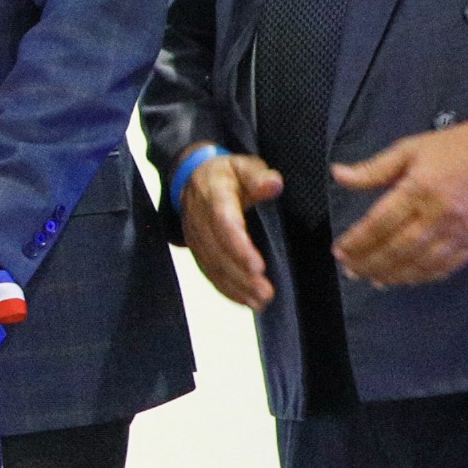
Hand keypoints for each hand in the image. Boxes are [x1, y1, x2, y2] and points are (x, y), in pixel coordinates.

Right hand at [178, 152, 281, 309]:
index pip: (223, 224)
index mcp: (212, 195)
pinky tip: (245, 301)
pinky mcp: (197, 248)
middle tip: (266, 292)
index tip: (258, 266)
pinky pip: (208, 271)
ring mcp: (195, 236)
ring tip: (260, 302)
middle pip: (217, 251)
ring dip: (235, 286)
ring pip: (212, 265)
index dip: (239, 247)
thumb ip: (258, 176)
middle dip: (240, 275)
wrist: (194, 177)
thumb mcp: (244, 166)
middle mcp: (199, 219)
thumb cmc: (228, 174)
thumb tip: (274, 184)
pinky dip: (226, 289)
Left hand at [334, 121, 467, 286]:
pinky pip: (449, 265)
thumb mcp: (409, 149)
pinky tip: (407, 279)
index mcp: (419, 189)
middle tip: (350, 270)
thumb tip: (337, 174)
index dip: (358, 241)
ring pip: (422, 261)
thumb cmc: (452, 148)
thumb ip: (373, 169)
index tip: (339, 251)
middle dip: (371, 263)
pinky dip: (425, 276)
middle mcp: (439, 213)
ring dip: (395, 274)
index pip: (380, 223)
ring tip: (373, 279)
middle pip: (399, 247)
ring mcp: (460, 229)